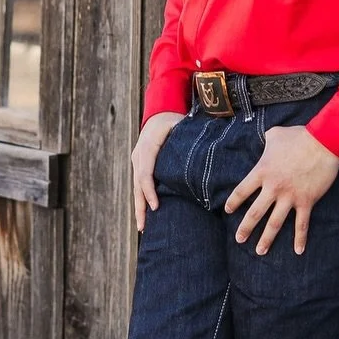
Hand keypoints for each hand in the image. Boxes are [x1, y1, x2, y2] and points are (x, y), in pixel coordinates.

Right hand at [132, 111, 183, 231]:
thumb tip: (202, 156)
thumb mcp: (179, 126)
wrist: (159, 111)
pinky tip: (146, 213)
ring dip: (139, 207)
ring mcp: (137, 161)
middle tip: (143, 227)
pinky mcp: (140, 165)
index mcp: (148, 148)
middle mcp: (139, 156)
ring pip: (136, 188)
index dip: (149, 192)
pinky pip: (139, 184)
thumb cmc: (173, 120)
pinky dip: (142, 199)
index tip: (156, 207)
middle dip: (140, 207)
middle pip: (137, 185)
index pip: (145, 174)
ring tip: (142, 227)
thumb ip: (186, 140)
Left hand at [224, 124, 338, 255]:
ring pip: (274, 223)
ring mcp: (289, 196)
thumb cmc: (299, 136)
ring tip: (260, 251)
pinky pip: (302, 224)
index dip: (234, 202)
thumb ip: (267, 139)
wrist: (323, 142)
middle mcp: (273, 187)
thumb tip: (266, 138)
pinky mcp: (306, 201)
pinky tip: (298, 251)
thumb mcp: (276, 134)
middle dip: (246, 228)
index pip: (242, 191)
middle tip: (239, 239)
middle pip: (255, 212)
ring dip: (267, 239)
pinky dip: (300, 239)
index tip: (228, 211)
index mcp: (262, 171)